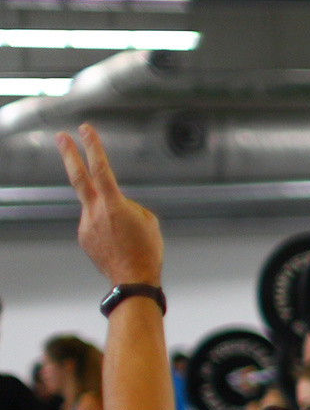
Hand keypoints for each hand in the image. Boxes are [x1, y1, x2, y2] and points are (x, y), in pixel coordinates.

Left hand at [59, 125, 162, 286]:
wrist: (132, 279)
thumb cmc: (146, 251)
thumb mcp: (148, 221)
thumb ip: (128, 205)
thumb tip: (116, 204)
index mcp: (114, 205)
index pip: (100, 169)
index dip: (93, 147)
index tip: (86, 130)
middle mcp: (95, 212)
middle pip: (78, 177)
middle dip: (69, 155)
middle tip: (61, 137)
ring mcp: (86, 225)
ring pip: (97, 209)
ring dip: (110, 215)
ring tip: (125, 235)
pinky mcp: (84, 237)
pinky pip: (96, 224)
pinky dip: (108, 229)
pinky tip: (119, 243)